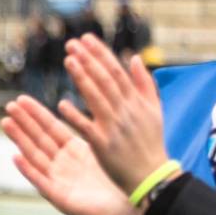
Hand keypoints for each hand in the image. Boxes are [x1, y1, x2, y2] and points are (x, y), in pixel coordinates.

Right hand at [2, 95, 145, 214]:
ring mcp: (58, 180)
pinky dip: (28, 170)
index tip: (21, 98)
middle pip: (39, 139)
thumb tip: (90, 106)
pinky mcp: (59, 198)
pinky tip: (16, 157)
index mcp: (73, 151)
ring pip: (35, 156)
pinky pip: (41, 182)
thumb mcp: (103, 152)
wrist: (128, 212)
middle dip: (24, 122)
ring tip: (6, 122)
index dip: (36, 113)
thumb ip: (91, 133)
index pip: (51, 128)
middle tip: (9, 105)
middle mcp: (62, 163)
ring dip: (20, 140)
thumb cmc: (119, 182)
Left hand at [58, 35, 173, 194]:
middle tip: (72, 43)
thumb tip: (134, 57)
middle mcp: (126, 111)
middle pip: (105, 81)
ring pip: (96, 99)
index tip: (86, 38)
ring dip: (82, 78)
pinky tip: (61, 104)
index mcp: (136, 102)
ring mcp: (114, 127)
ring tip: (68, 60)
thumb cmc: (150, 142)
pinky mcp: (103, 145)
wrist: (151, 176)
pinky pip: (87, 127)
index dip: (100, 54)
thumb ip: (144, 83)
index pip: (116, 72)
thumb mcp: (154, 110)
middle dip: (89, 60)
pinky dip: (76, 116)